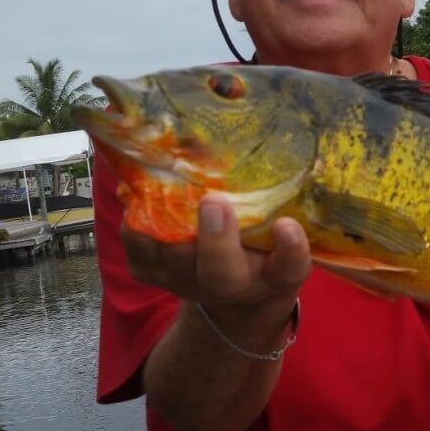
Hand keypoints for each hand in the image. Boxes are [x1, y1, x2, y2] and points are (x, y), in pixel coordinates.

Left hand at [122, 192, 312, 322]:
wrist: (232, 288)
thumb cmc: (262, 243)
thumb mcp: (279, 224)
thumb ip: (276, 197)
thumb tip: (252, 142)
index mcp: (276, 274)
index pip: (290, 267)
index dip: (290, 249)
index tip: (286, 224)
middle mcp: (233, 286)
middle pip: (221, 274)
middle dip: (215, 238)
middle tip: (214, 200)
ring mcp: (188, 283)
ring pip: (174, 260)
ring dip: (170, 223)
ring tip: (170, 185)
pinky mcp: (153, 275)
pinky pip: (139, 250)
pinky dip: (138, 220)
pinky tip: (145, 191)